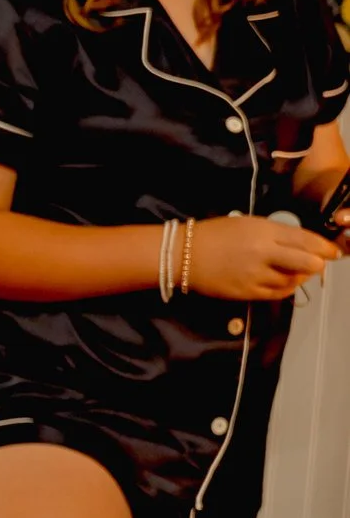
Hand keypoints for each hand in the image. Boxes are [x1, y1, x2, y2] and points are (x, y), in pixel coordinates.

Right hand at [189, 211, 337, 302]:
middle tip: (321, 263)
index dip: (324, 247)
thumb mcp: (248, 223)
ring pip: (292, 281)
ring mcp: (255, 275)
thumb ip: (276, 233)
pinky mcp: (247, 292)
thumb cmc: (216, 233)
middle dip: (318, 264)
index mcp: (264, 231)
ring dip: (301, 277)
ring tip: (300, 272)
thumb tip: (301, 244)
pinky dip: (287, 288)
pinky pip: (277, 294)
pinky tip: (287, 283)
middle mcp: (263, 253)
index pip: (305, 240)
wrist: (184, 255)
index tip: (334, 251)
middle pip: (305, 263)